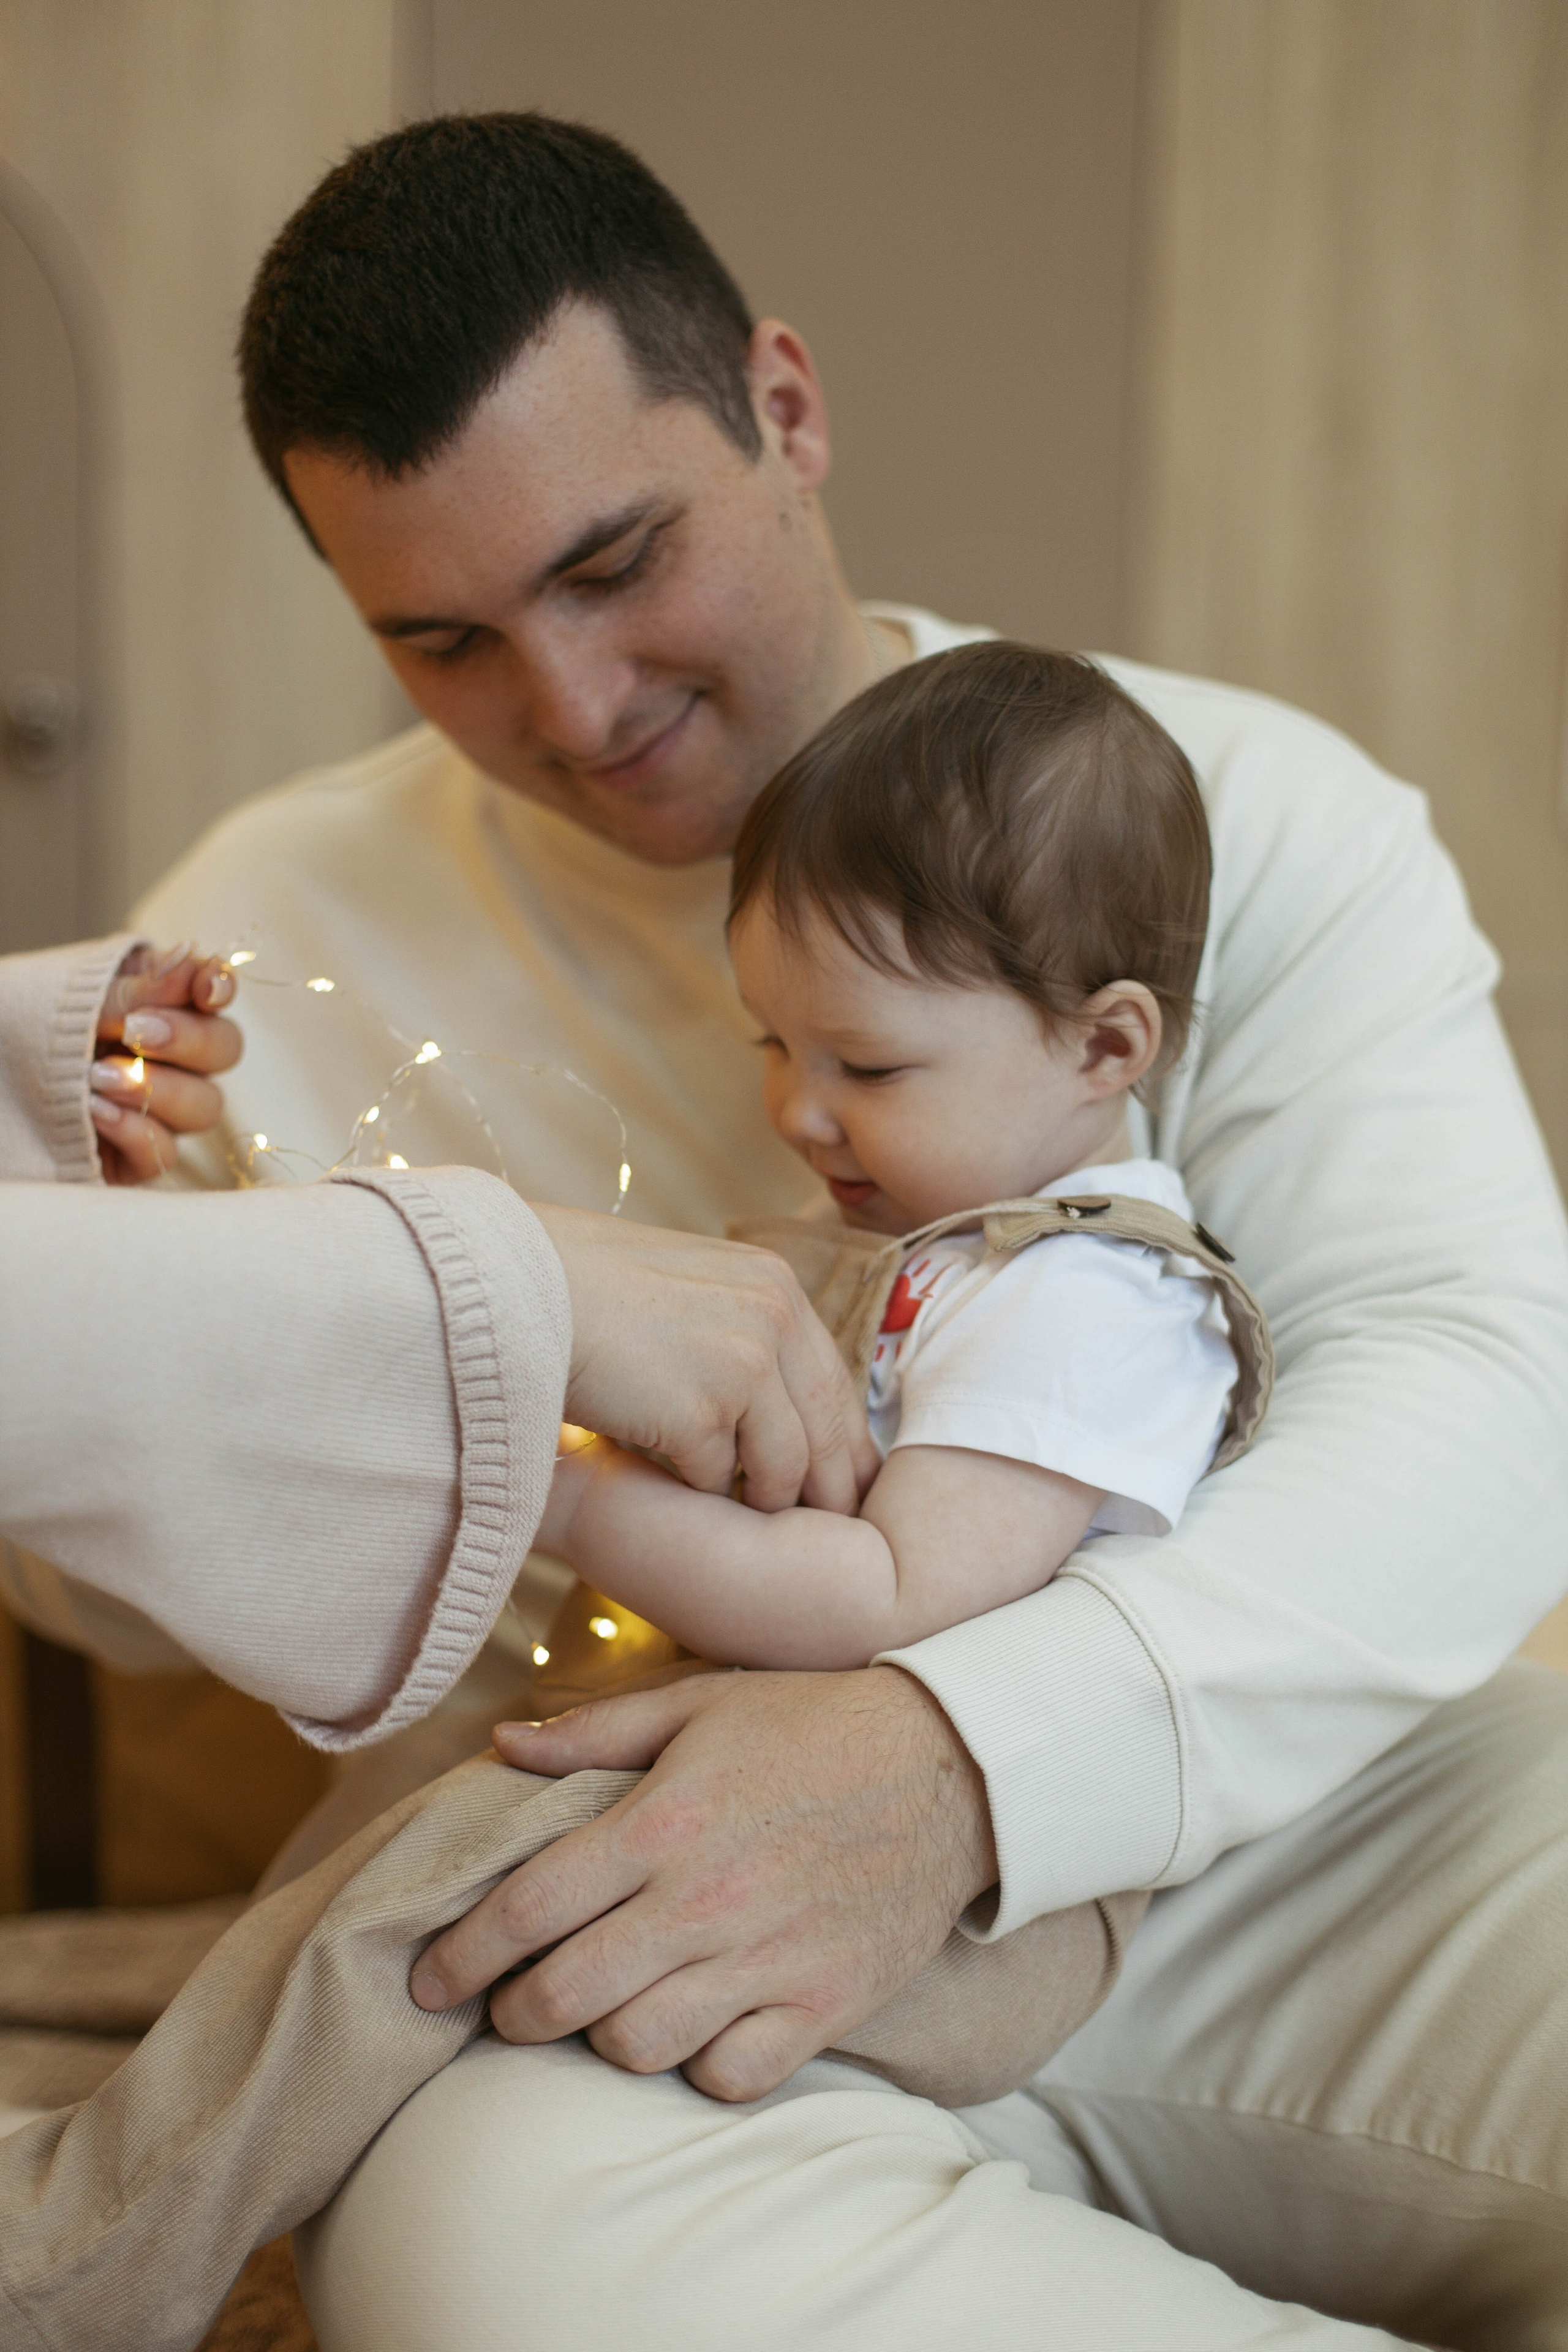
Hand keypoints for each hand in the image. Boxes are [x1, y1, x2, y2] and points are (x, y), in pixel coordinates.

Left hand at [91, 943, 242, 1182]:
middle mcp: (171, 1056)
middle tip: (135, 1030)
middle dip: (187, 1039)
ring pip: (205, 1106)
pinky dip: (134, 1130)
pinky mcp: (138, 1156)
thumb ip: (132, 990)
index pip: (213, 989)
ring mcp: (160, 1108)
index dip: (220, 986)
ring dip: (157, 1088)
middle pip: (224, 1049)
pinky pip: (162, 1152)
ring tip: (98, 1077)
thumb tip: (192, 957)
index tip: (206, 990)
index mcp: (158, 1000)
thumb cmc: (21, 1029)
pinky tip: (94, 1111)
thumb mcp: (71, 999)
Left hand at [409, 1667, 997, 2101]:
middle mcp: (704, 1900)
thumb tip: (500, 1746)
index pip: (526, 1909)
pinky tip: (694, 2027)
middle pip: (563, 1996)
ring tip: (603, 2006)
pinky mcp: (823, 2006)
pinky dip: (698, 2065)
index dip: (459, 1955)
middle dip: (512, 2012)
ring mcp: (766, 1961)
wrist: (954, 1766)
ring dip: (601, 2035)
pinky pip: (727, 2076)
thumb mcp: (700, 1703)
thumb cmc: (814, 1725)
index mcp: (661, 1821)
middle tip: (506, 2005)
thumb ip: (594, 1732)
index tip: (427, 1979)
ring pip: (635, 2046)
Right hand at [527, 1203, 877, 1515]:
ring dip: (755, 1498)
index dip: (838, 1439)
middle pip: (826, 1428)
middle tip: (825, 1528)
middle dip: (826, 1487)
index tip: (841, 1479)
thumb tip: (759, 1391)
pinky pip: (715, 1480)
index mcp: (772, 1284)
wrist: (511, 1286)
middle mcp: (773, 1317)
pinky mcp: (701, 1410)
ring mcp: (743, 1362)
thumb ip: (729, 1327)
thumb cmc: (575, 1286)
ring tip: (733, 1517)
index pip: (831, 1379)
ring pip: (780, 1467)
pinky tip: (664, 1485)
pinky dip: (691, 1492)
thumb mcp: (680, 1286)